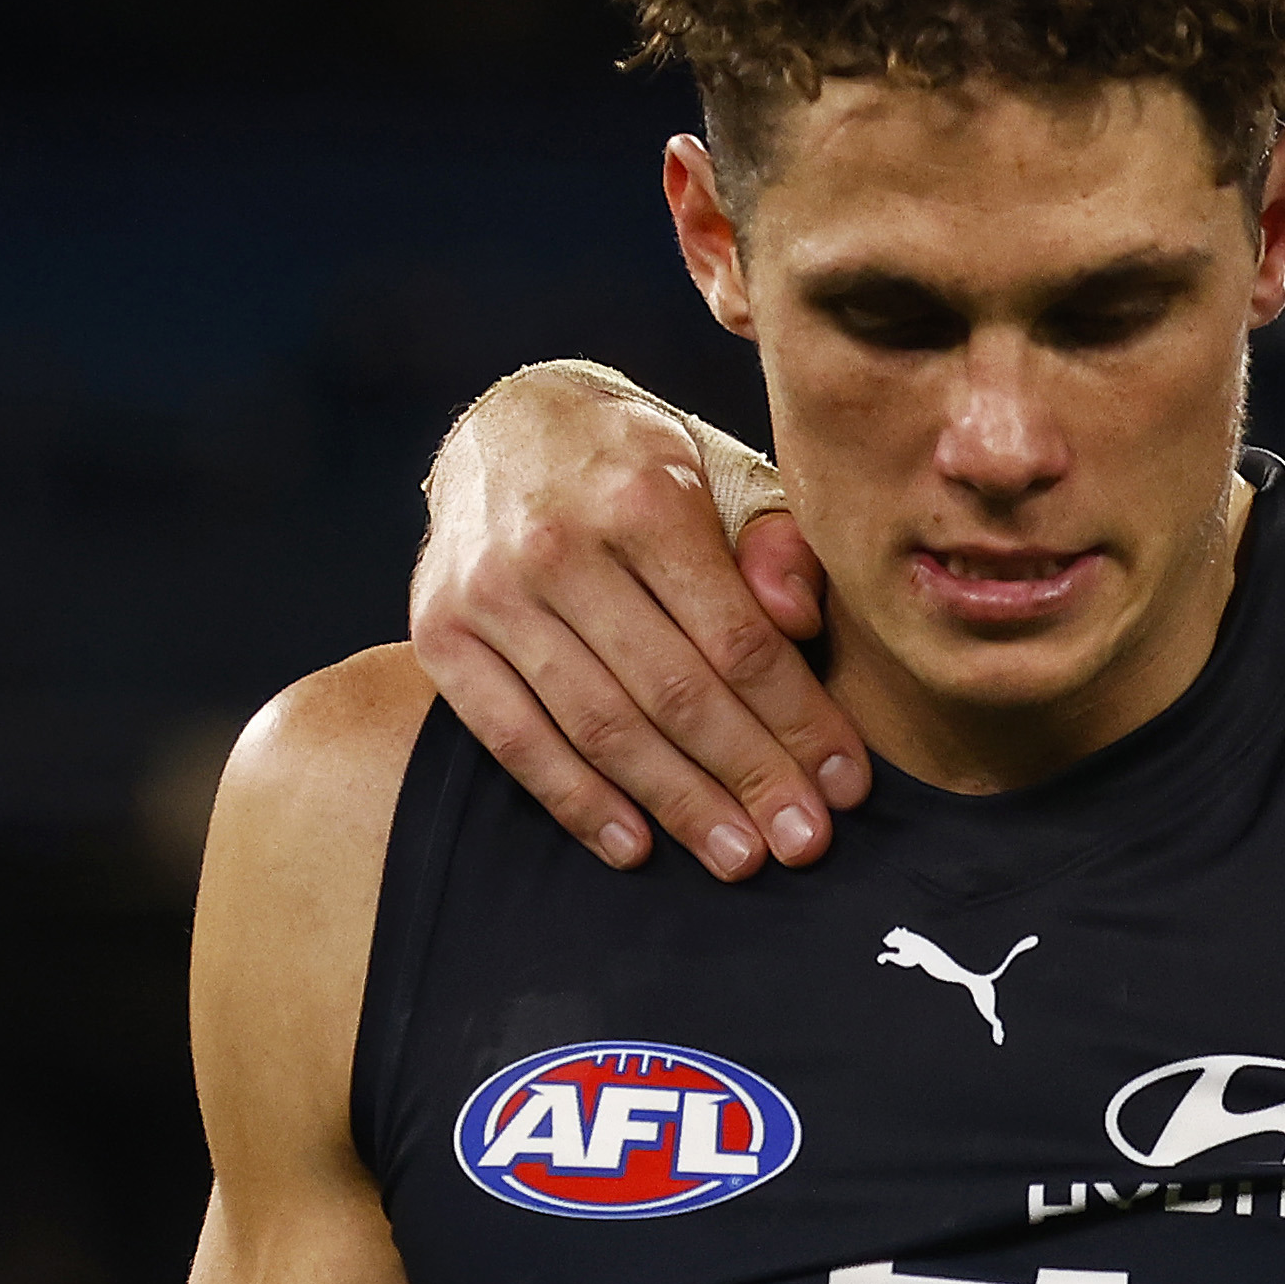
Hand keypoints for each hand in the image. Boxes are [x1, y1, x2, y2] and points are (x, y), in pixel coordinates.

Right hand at [407, 364, 858, 880]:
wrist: (504, 427)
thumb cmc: (635, 468)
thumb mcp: (720, 473)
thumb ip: (775, 542)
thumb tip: (800, 622)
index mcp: (645, 495)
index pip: (737, 637)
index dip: (798, 720)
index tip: (845, 783)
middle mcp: (559, 543)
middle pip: (673, 692)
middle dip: (749, 776)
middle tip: (803, 841)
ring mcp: (490, 592)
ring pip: (599, 726)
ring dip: (676, 803)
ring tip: (737, 857)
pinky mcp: (439, 634)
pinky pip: (514, 739)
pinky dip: (576, 801)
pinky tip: (635, 846)